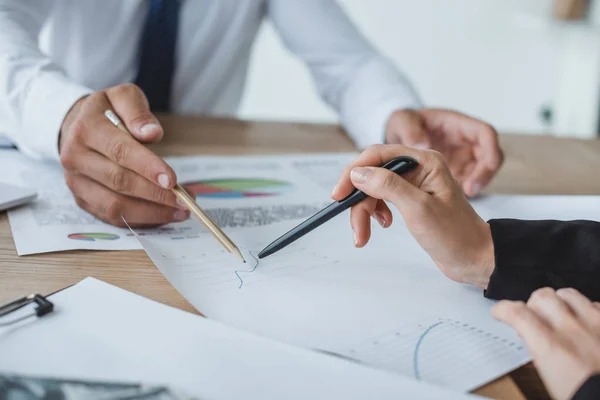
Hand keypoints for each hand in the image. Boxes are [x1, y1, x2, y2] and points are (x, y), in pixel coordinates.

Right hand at [59, 83, 188, 226]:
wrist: (76, 125)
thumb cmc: (107, 112)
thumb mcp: (123, 97)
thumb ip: (138, 112)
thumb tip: (152, 133)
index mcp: (86, 129)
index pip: (119, 151)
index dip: (147, 167)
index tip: (172, 180)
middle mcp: (75, 157)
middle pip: (119, 182)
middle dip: (156, 194)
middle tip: (185, 200)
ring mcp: (76, 182)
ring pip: (115, 205)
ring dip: (151, 213)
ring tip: (180, 212)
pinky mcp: (82, 199)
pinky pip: (112, 217)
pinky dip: (140, 220)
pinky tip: (163, 216)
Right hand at [331, 144, 493, 287]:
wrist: (475, 259)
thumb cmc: (456, 234)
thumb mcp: (419, 209)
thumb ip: (388, 186)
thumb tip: (358, 172)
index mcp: (424, 161)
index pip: (378, 155)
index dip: (354, 172)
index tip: (339, 194)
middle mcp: (418, 168)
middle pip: (372, 174)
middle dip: (359, 200)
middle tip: (355, 227)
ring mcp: (414, 184)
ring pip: (374, 190)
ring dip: (364, 212)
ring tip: (363, 236)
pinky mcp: (411, 200)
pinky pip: (382, 200)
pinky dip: (375, 214)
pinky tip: (382, 225)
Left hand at [385, 109, 503, 196]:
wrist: (398, 135)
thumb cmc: (404, 123)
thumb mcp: (402, 121)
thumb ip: (410, 132)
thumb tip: (422, 145)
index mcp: (456, 124)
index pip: (485, 133)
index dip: (490, 150)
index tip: (486, 167)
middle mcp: (464, 139)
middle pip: (490, 154)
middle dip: (485, 173)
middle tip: (470, 190)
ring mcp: (462, 155)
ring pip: (482, 170)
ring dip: (476, 182)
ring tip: (463, 194)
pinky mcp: (456, 169)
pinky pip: (469, 180)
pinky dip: (464, 189)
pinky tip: (452, 198)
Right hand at [493, 288, 599, 399]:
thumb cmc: (582, 393)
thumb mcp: (548, 376)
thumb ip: (538, 350)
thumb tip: (530, 335)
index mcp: (552, 348)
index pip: (517, 313)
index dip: (502, 309)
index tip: (500, 311)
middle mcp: (573, 331)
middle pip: (541, 296)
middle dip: (531, 305)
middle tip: (533, 316)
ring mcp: (595, 324)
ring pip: (568, 293)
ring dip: (558, 301)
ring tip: (558, 313)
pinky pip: (593, 304)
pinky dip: (584, 310)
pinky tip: (583, 321)